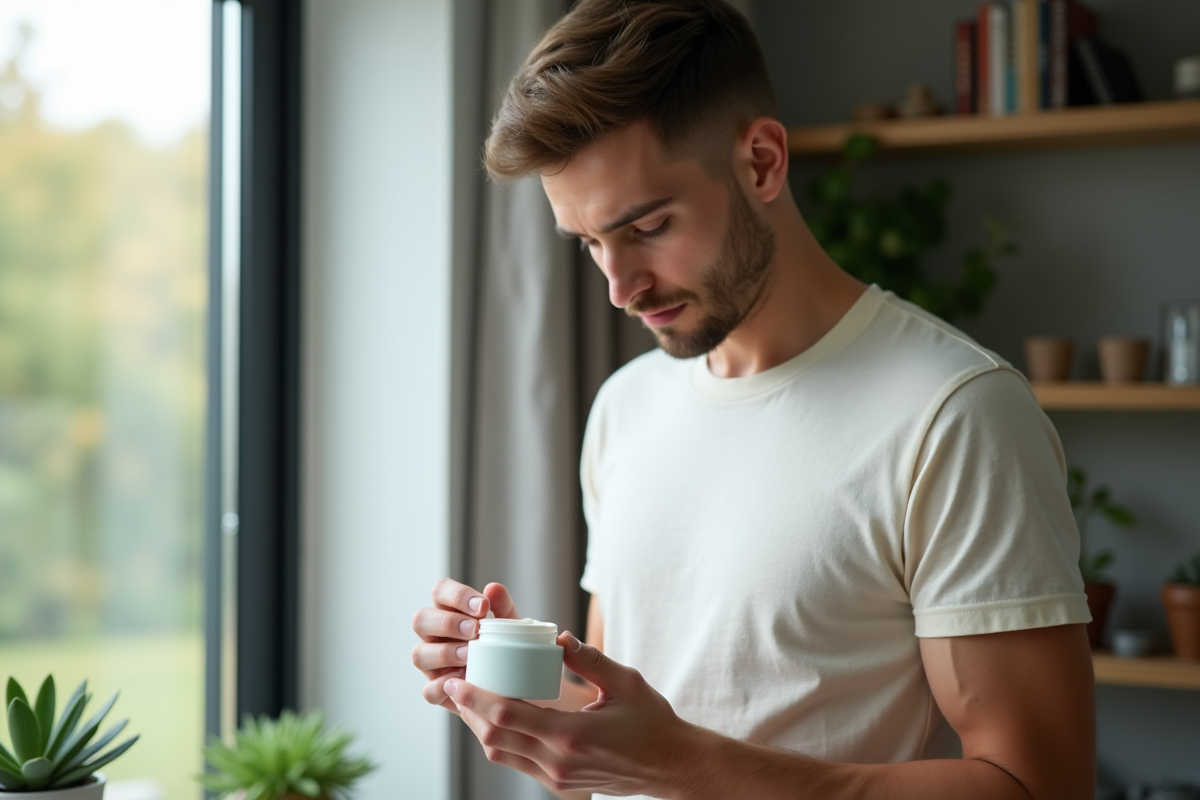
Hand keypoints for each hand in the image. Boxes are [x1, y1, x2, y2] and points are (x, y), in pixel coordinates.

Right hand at [412, 579, 519, 713]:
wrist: (513, 683)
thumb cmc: (504, 646)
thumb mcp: (509, 625)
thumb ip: (502, 606)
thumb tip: (493, 589)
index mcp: (448, 611)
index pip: (440, 591)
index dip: (457, 595)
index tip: (483, 607)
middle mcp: (433, 635)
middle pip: (420, 619)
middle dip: (447, 623)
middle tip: (474, 630)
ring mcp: (431, 664)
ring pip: (419, 654)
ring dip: (445, 653)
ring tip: (470, 655)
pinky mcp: (435, 691)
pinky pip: (428, 690)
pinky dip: (445, 685)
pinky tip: (464, 680)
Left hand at [444, 631, 705, 797]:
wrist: (670, 766)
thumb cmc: (652, 722)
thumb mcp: (626, 683)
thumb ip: (590, 659)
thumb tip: (559, 637)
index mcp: (572, 735)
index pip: (508, 717)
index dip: (476, 698)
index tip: (456, 680)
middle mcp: (558, 761)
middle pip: (495, 738)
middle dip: (469, 710)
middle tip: (452, 685)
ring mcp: (557, 778)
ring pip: (501, 754)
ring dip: (481, 727)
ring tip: (469, 699)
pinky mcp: (559, 784)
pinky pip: (518, 763)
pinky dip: (500, 741)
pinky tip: (497, 719)